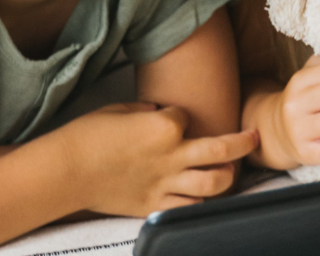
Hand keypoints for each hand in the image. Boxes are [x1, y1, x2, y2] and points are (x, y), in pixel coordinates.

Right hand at [57, 102, 258, 216]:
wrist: (66, 170)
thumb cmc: (87, 135)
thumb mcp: (118, 110)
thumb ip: (146, 112)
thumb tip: (160, 113)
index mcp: (162, 126)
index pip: (186, 116)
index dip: (179, 115)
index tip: (170, 117)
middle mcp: (171, 155)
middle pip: (220, 149)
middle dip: (242, 142)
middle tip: (253, 137)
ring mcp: (165, 183)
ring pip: (213, 184)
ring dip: (228, 176)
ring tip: (232, 171)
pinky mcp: (154, 205)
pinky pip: (188, 209)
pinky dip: (200, 203)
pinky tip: (204, 197)